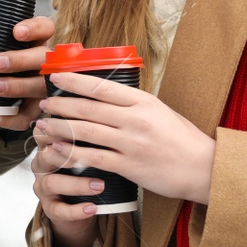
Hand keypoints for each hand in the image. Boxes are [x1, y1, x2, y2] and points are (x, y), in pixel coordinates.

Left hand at [0, 15, 54, 133]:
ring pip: (40, 86)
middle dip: (21, 60)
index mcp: (33, 41)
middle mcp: (43, 63)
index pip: (44, 28)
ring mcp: (42, 88)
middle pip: (43, 58)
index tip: (16, 32)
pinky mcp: (34, 111)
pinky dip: (9, 119)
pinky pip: (28, 117)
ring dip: (18, 86)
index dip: (34, 28)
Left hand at [34, 70, 215, 205]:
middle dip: (60, 104)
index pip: (100, 86)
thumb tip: (103, 93)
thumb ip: (133, 103)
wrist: (204, 168)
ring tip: (43, 125)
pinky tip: (57, 148)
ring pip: (85, 131)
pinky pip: (94, 157)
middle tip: (44, 103)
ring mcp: (132, 143)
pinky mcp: (130, 167)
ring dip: (59, 127)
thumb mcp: (160, 110)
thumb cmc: (182, 138)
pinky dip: (72, 152)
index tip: (56, 77)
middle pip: (87, 108)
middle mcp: (135, 119)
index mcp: (142, 101)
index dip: (74, 81)